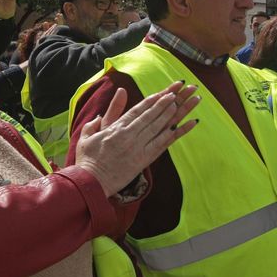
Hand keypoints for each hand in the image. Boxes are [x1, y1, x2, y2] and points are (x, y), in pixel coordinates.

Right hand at [73, 83, 199, 193]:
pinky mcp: (144, 160)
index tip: (162, 92)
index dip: (151, 100)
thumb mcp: (87, 137)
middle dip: (164, 102)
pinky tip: (189, 124)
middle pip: (150, 115)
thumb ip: (95, 123)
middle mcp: (128, 135)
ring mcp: (137, 147)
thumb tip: (102, 112)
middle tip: (177, 92)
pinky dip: (177, 133)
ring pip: (158, 126)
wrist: (90, 183)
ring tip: (183, 102)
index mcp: (115, 129)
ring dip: (172, 113)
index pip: (137, 110)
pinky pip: (163, 144)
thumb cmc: (87, 161)